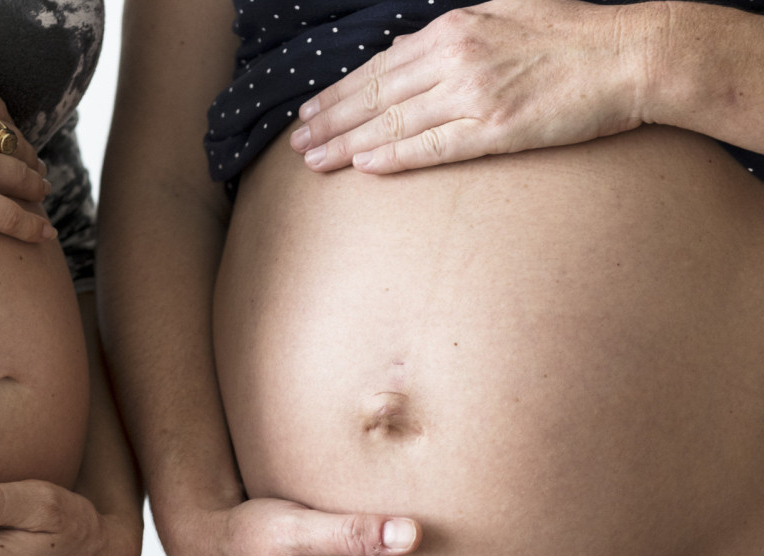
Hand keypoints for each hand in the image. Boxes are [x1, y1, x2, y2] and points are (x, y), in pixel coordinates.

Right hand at [0, 37, 54, 240]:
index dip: (6, 124)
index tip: (8, 137)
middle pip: (14, 142)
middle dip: (28, 156)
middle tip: (34, 170)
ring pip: (18, 177)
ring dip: (35, 187)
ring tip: (42, 196)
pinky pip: (5, 214)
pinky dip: (29, 225)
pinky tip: (44, 234)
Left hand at [290, 0, 647, 173]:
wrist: (631, 54)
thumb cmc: (570, 35)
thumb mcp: (502, 16)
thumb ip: (451, 35)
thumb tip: (405, 47)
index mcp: (454, 30)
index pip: (380, 67)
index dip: (340, 91)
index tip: (311, 111)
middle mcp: (455, 59)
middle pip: (375, 95)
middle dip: (330, 120)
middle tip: (297, 142)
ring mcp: (474, 94)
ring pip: (394, 122)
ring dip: (348, 143)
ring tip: (315, 161)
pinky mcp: (497, 128)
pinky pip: (433, 146)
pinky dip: (394, 155)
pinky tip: (364, 166)